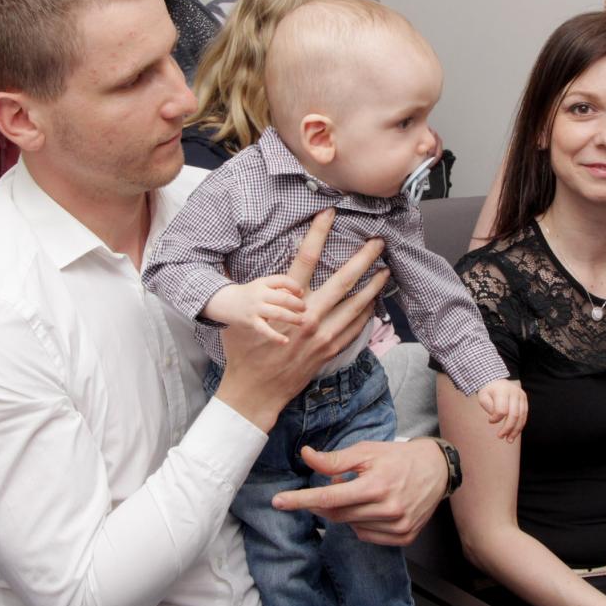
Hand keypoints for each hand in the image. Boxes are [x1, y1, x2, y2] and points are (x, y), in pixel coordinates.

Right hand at [203, 275, 304, 343]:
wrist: (226, 302)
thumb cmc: (251, 294)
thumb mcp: (263, 286)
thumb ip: (279, 289)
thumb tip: (300, 295)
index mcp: (263, 282)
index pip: (282, 280)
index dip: (294, 286)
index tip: (301, 293)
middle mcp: (259, 294)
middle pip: (283, 298)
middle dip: (297, 304)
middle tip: (305, 309)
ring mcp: (255, 308)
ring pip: (277, 313)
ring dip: (292, 318)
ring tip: (301, 322)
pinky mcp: (251, 322)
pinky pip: (265, 330)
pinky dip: (276, 336)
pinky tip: (285, 341)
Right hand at [218, 209, 387, 430]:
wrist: (255, 391)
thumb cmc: (244, 352)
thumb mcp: (237, 316)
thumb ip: (234, 285)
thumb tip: (219, 257)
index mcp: (286, 303)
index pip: (305, 259)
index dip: (318, 233)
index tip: (330, 214)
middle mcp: (309, 316)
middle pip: (343, 280)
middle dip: (363, 259)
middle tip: (378, 242)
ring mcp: (323, 335)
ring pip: (356, 305)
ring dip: (373, 287)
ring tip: (385, 271)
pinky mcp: (329, 350)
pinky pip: (355, 328)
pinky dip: (366, 314)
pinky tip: (374, 303)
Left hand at [271, 438, 445, 545]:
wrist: (436, 470)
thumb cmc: (397, 457)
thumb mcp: (366, 451)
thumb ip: (335, 459)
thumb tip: (306, 456)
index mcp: (377, 485)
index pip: (330, 497)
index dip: (301, 500)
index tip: (278, 502)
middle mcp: (388, 509)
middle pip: (337, 514)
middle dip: (324, 502)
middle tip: (333, 485)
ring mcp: (397, 526)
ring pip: (350, 526)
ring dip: (345, 511)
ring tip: (361, 492)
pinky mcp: (403, 537)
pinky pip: (366, 535)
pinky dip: (360, 522)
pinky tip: (371, 507)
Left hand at [476, 378, 526, 441]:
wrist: (496, 381)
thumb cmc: (488, 392)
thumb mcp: (483, 397)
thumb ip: (489, 407)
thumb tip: (497, 419)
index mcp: (502, 390)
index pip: (502, 410)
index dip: (496, 418)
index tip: (489, 421)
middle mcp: (514, 392)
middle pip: (514, 415)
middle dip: (508, 428)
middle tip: (500, 437)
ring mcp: (521, 395)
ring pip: (521, 416)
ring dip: (515, 430)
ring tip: (509, 440)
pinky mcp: (524, 399)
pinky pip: (524, 415)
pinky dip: (520, 425)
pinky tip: (514, 433)